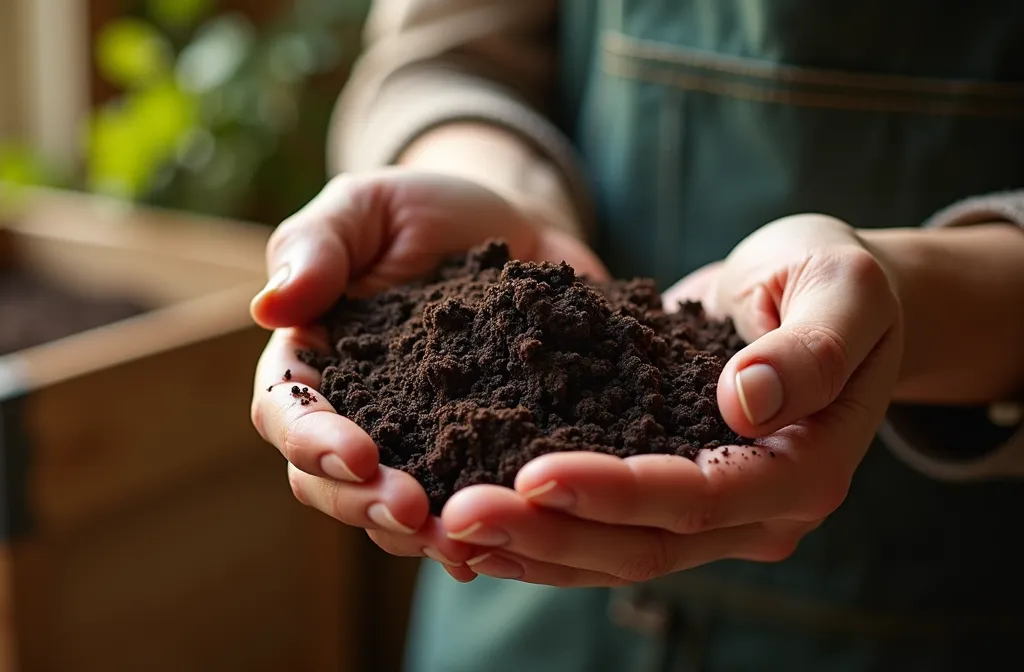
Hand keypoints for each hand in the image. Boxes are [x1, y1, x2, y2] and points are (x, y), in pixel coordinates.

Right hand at [250, 168, 606, 580]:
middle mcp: (353, 416)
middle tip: (414, 513)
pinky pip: (467, 508)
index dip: (313, 441)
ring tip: (465, 541)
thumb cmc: (422, 210)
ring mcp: (415, 446)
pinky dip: (483, 533)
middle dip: (365, 504)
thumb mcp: (365, 205)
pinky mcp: (477, 460)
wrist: (515, 228)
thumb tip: (268, 307)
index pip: (285, 412)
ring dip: (420, 535)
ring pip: (393, 513)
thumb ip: (315, 246)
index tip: (359, 455)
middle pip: (331, 483)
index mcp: (310, 361)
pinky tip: (512, 544)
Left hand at [438, 214, 903, 585]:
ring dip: (530, 547)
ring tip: (446, 529)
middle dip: (548, 533)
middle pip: (645, 546)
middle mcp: (758, 513)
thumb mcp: (842, 288)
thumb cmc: (834, 280)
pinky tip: (473, 528)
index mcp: (805, 470)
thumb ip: (809, 347)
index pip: (699, 498)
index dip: (615, 493)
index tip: (531, 474)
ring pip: (614, 556)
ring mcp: (713, 517)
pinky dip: (540, 534)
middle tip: (458, 515)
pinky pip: (602, 532)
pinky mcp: (670, 498)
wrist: (824, 299)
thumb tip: (748, 401)